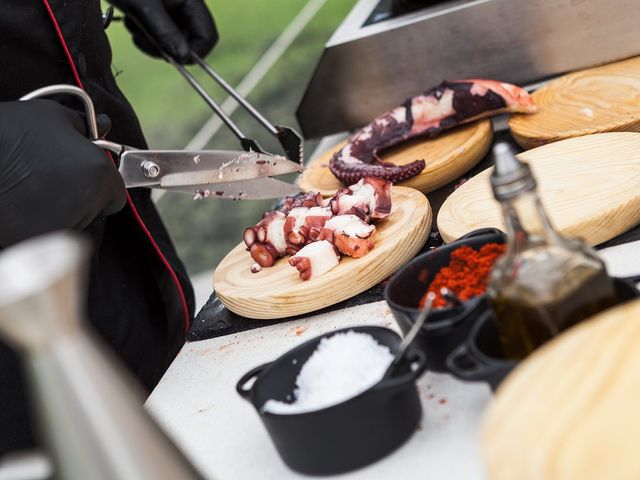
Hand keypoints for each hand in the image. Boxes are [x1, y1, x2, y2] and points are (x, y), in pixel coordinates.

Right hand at [0, 100, 125, 246]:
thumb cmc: (8, 134)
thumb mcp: (49, 116)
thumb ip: (83, 125)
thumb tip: (105, 127)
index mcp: (99, 175)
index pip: (115, 194)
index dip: (99, 186)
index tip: (79, 178)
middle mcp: (88, 204)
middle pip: (93, 210)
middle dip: (77, 197)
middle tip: (46, 179)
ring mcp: (63, 227)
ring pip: (71, 224)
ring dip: (57, 212)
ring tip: (28, 189)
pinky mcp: (38, 243)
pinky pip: (47, 237)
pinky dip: (37, 227)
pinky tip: (19, 206)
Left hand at [108, 0, 217, 63]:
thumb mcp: (143, 8)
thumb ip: (165, 33)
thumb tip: (183, 57)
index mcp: (191, 0)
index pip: (207, 36)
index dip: (193, 53)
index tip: (171, 59)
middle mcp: (185, 5)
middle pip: (189, 41)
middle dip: (166, 47)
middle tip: (141, 39)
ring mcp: (172, 9)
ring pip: (173, 40)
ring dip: (152, 41)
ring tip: (133, 25)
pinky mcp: (159, 11)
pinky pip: (160, 33)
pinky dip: (145, 33)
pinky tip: (131, 21)